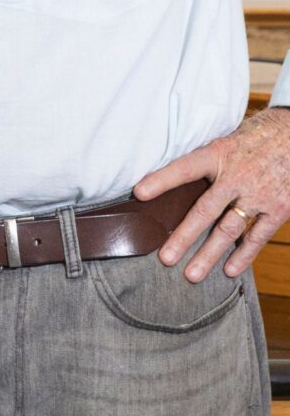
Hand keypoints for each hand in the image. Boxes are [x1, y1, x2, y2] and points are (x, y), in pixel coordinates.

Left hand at [135, 107, 289, 280]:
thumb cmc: (253, 140)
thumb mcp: (225, 141)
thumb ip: (204, 163)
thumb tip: (172, 182)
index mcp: (217, 155)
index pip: (184, 168)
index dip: (161, 180)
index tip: (139, 193)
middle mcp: (236, 177)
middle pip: (204, 210)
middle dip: (183, 236)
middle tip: (165, 258)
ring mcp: (258, 195)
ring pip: (228, 229)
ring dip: (209, 254)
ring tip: (192, 275)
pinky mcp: (279, 208)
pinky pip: (258, 235)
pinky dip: (243, 254)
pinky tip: (229, 270)